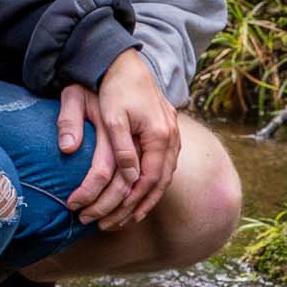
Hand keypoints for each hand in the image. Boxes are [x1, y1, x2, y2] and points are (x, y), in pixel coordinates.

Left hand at [66, 50, 180, 231]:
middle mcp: (172, 138)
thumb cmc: (115, 88)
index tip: (115, 217)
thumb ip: (121, 148)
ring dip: (147, 198)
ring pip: (164, 176)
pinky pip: (164, 165)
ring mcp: (172, 135)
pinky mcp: (167, 132)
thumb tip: (129, 179)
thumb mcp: (113, 117)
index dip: (133, 202)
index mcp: (160, 136)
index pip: (150, 179)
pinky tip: (141, 193)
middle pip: (160, 183)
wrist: (125, 62)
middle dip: (139, 206)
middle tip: (117, 223)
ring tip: (129, 216)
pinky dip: (152, 183)